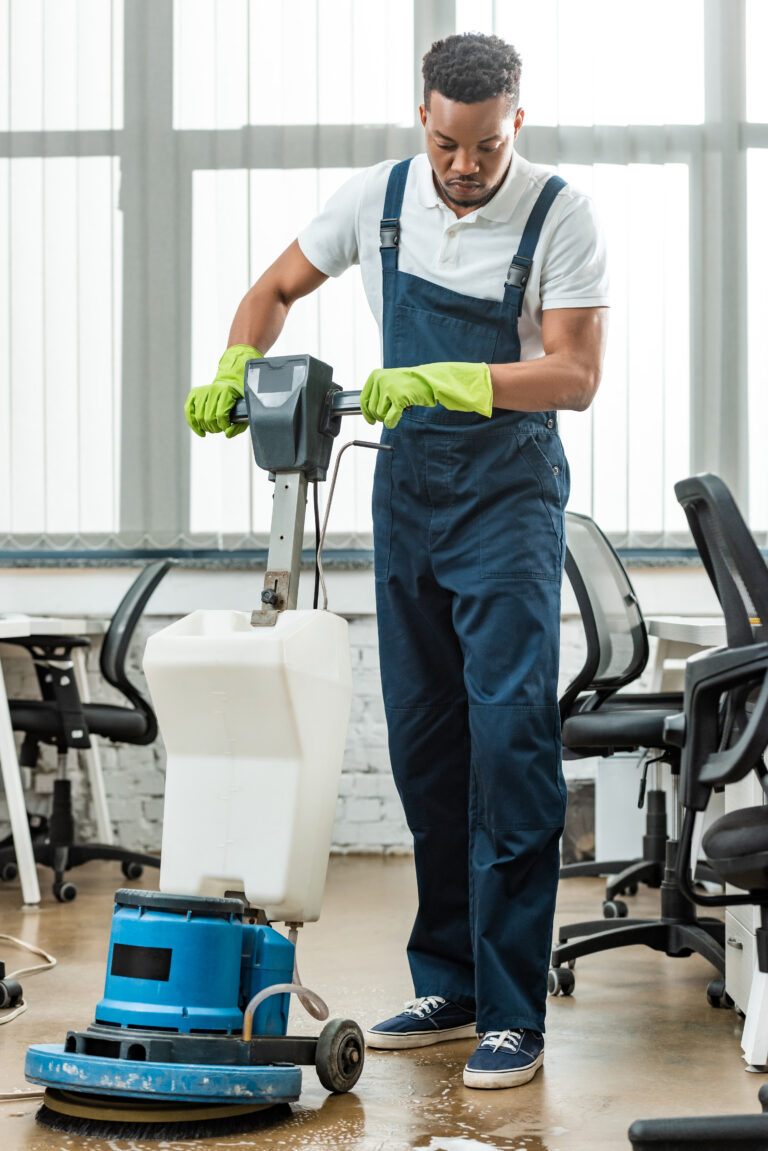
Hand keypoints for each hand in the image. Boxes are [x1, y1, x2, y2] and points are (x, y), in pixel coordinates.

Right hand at [185, 345, 261, 437]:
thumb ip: (238, 426)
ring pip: (199, 417)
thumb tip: (227, 434)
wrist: (230, 385)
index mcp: (227, 391)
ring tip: (212, 428)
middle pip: (209, 417)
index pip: (221, 415)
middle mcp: (213, 389)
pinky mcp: (194, 393)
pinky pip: (188, 410)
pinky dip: (192, 424)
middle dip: (215, 428)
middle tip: (219, 429)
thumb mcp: (244, 412)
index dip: (224, 426)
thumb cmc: (237, 401)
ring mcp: (202, 390)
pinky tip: (200, 431)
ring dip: (206, 428)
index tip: (227, 428)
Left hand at [360, 362, 492, 428]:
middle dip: (380, 416)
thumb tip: (367, 411)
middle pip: (372, 408)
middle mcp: (380, 380)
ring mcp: (389, 388)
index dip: (366, 412)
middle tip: (390, 414)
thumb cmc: (410, 383)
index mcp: (375, 375)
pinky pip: (390, 418)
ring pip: (380, 414)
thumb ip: (378, 394)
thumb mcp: (389, 382)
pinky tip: (396, 418)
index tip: (370, 420)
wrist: (429, 380)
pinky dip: (392, 422)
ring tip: (397, 410)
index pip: (364, 399)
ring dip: (388, 417)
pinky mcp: (398, 398)